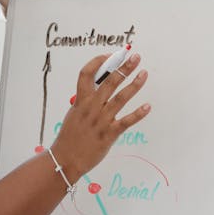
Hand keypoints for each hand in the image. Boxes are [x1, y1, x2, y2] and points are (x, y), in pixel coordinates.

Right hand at [50, 52, 150, 181]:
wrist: (66, 159)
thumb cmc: (69, 137)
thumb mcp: (74, 114)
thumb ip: (85, 102)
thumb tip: (97, 90)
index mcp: (81, 101)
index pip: (87, 73)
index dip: (99, 61)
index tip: (111, 56)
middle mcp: (91, 107)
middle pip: (109, 81)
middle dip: (124, 67)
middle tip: (135, 57)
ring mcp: (101, 120)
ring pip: (120, 98)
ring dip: (134, 84)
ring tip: (144, 74)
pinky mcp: (109, 134)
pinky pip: (126, 121)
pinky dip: (138, 114)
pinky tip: (147, 106)